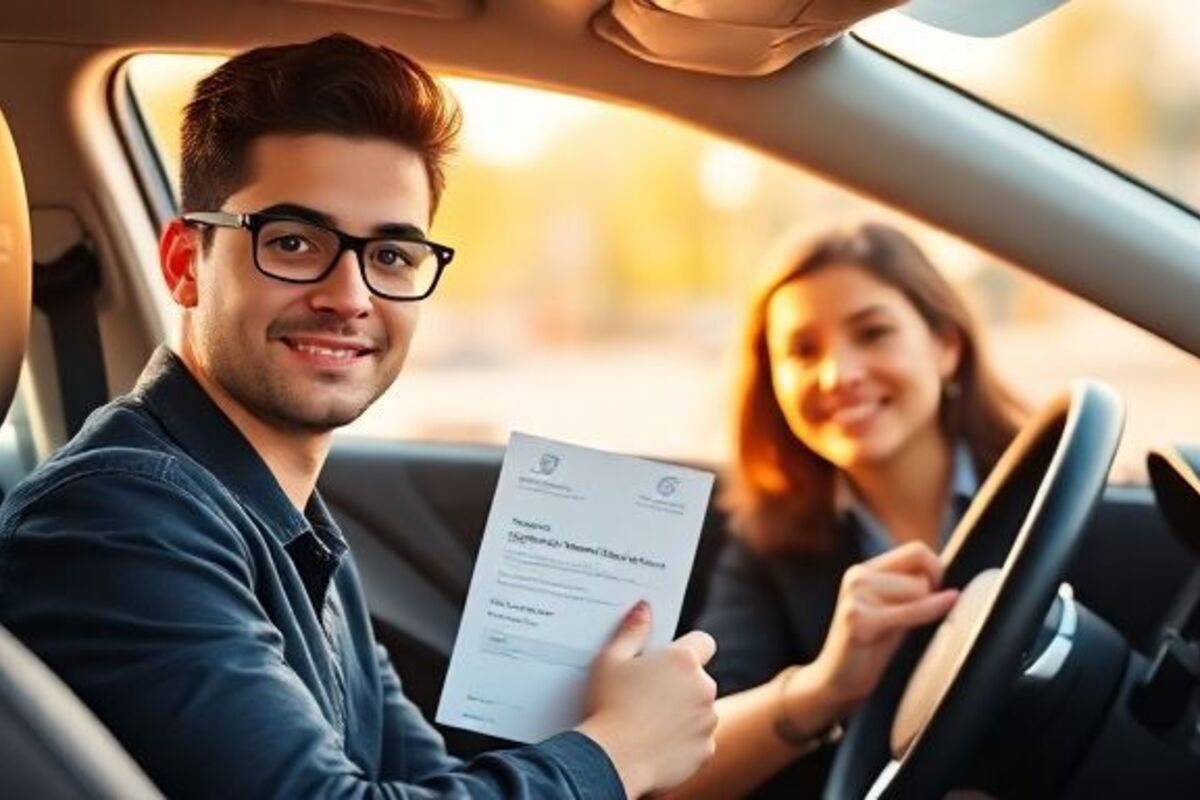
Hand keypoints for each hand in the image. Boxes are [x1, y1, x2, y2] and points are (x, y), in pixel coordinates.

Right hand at [577, 601, 718, 798]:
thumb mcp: (610, 660)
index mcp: (683, 660)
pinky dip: (683, 742)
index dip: (687, 648)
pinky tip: (655, 744)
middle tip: (647, 694)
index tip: (667, 660)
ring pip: (700, 711)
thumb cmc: (608, 705)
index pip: (703, 641)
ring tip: (648, 722)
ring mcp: (708, 721)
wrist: (611, 760)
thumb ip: (632, 631)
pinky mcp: (705, 750)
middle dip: (681, 684)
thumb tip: (644, 608)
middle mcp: (704, 688)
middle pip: (699, 679)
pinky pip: (698, 740)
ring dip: (684, 713)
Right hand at [807, 542, 957, 712]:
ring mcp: (855, 595)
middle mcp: (857, 576)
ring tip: (899, 632)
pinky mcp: (858, 617)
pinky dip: (931, 611)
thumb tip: (952, 576)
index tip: (939, 594)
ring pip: (919, 590)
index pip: (917, 551)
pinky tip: (943, 611)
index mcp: (864, 570)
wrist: (837, 681)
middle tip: (912, 623)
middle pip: (922, 574)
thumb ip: (911, 589)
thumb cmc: (871, 648)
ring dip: (923, 611)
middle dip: (930, 597)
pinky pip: (912, 610)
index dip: (937, 569)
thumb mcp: (893, 611)